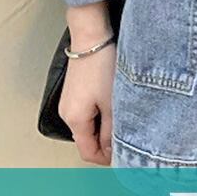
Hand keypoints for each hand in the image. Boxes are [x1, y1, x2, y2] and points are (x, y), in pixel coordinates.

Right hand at [59, 3, 115, 165]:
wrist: (92, 36)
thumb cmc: (101, 65)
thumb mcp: (113, 103)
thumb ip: (112, 131)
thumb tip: (113, 152)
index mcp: (74, 120)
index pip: (88, 153)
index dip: (107, 159)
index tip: (124, 156)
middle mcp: (67, 113)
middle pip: (88, 140)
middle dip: (107, 143)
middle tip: (129, 135)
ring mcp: (69, 101)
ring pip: (89, 125)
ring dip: (106, 127)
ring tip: (124, 116)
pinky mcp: (75, 91)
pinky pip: (88, 112)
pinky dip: (101, 114)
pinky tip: (115, 103)